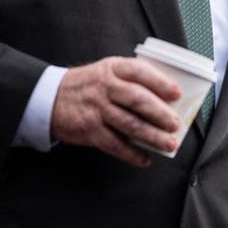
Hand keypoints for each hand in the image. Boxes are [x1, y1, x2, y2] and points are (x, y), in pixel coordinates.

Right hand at [51, 56, 182, 167]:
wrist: (50, 98)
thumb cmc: (87, 85)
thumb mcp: (106, 71)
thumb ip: (130, 79)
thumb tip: (165, 97)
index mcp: (111, 68)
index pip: (139, 71)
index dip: (160, 82)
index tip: (177, 93)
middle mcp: (104, 87)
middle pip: (137, 99)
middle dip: (160, 113)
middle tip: (175, 124)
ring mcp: (96, 109)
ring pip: (129, 124)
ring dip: (152, 136)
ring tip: (169, 144)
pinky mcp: (89, 130)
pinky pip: (114, 144)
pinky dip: (131, 154)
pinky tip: (144, 159)